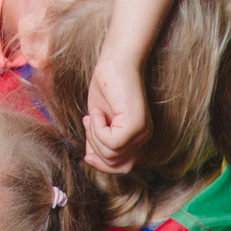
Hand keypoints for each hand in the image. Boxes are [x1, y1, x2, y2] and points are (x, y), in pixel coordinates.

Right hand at [83, 53, 149, 175]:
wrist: (115, 62)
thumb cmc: (106, 87)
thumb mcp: (98, 121)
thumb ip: (97, 141)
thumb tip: (90, 159)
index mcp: (137, 138)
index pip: (123, 167)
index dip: (103, 166)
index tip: (87, 154)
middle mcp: (143, 137)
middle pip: (114, 163)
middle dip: (94, 147)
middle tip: (88, 122)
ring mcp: (142, 132)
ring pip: (111, 154)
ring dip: (94, 135)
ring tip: (93, 115)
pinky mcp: (136, 125)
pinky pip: (111, 142)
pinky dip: (97, 128)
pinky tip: (97, 112)